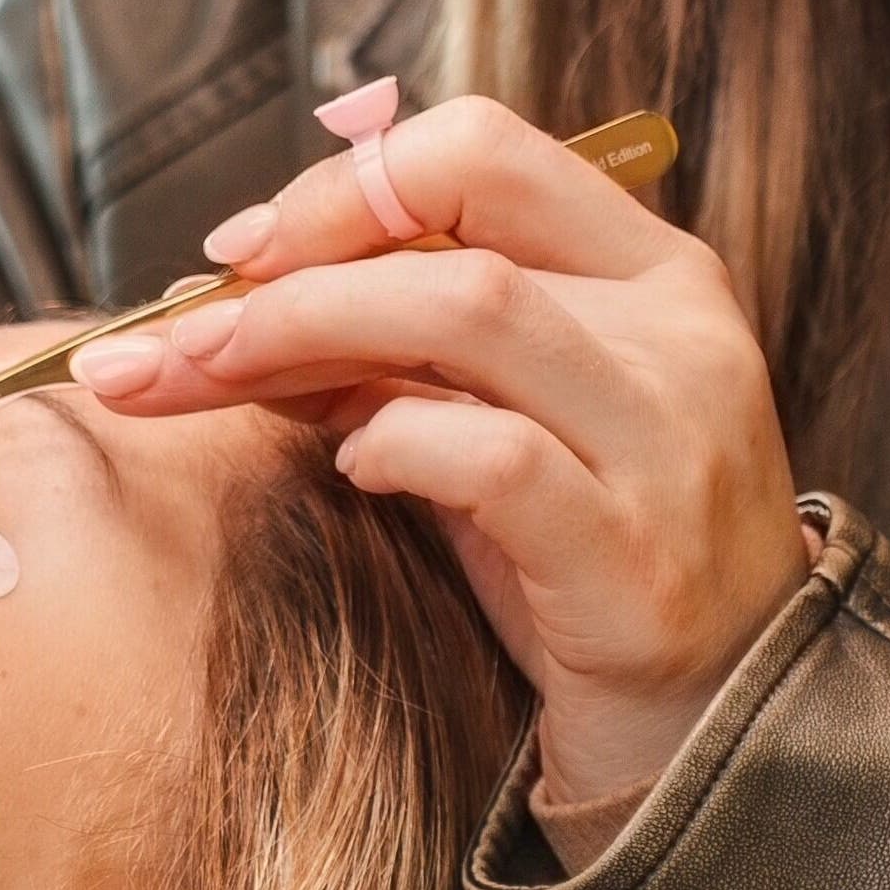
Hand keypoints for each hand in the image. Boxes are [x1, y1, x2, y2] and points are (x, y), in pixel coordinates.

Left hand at [70, 95, 811, 802]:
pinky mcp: (634, 557)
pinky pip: (493, 457)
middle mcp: (678, 336)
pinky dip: (394, 444)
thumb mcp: (504, 425)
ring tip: (209, 379)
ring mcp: (667, 443)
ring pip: (469, 310)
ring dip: (307, 332)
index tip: (242, 250)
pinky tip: (353, 471)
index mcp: (655, 273)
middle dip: (290, 268)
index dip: (344, 185)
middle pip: (457, 228)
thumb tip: (225, 307)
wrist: (716, 736)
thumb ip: (399, 352)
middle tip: (173, 331)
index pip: (484, 152)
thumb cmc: (585, 569)